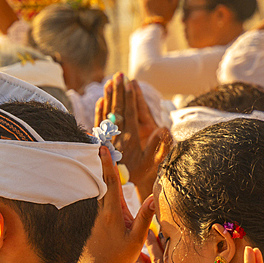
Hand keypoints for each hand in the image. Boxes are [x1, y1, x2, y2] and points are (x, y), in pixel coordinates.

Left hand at [71, 146, 155, 262]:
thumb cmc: (117, 259)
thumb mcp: (136, 240)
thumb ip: (145, 218)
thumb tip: (155, 197)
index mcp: (112, 211)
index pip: (110, 182)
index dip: (107, 163)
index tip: (102, 146)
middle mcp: (99, 210)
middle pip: (97, 179)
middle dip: (96, 160)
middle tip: (92, 141)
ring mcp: (91, 215)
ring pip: (90, 188)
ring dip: (90, 171)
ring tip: (87, 153)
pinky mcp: (86, 221)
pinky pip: (87, 199)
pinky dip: (87, 185)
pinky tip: (83, 178)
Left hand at [96, 73, 169, 200]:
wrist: (121, 187)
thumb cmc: (141, 174)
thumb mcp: (153, 162)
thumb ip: (160, 146)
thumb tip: (164, 129)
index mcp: (130, 138)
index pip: (129, 113)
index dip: (130, 98)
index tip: (130, 83)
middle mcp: (116, 136)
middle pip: (116, 109)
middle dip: (117, 91)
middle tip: (118, 74)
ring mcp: (107, 138)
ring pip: (106, 114)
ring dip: (108, 97)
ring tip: (108, 82)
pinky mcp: (101, 141)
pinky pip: (99, 123)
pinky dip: (99, 111)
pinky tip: (100, 100)